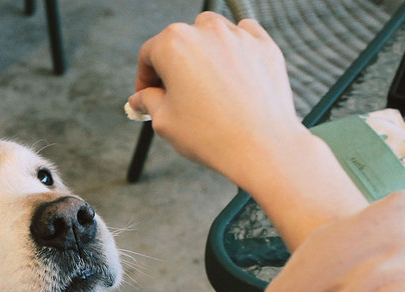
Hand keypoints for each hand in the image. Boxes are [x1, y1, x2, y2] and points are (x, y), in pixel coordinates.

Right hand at [128, 13, 304, 188]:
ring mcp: (238, 35)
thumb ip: (148, 102)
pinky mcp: (264, 45)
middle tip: (175, 95)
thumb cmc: (209, 136)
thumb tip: (140, 98)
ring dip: (204, 54)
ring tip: (207, 86)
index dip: (145, 77)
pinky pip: (244, 37)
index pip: (149, 54)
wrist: (262, 146)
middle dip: (174, 66)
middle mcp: (206, 30)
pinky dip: (235, 50)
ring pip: (212, 34)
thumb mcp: (165, 122)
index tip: (147, 95)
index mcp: (173, 44)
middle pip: (180, 41)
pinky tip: (233, 75)